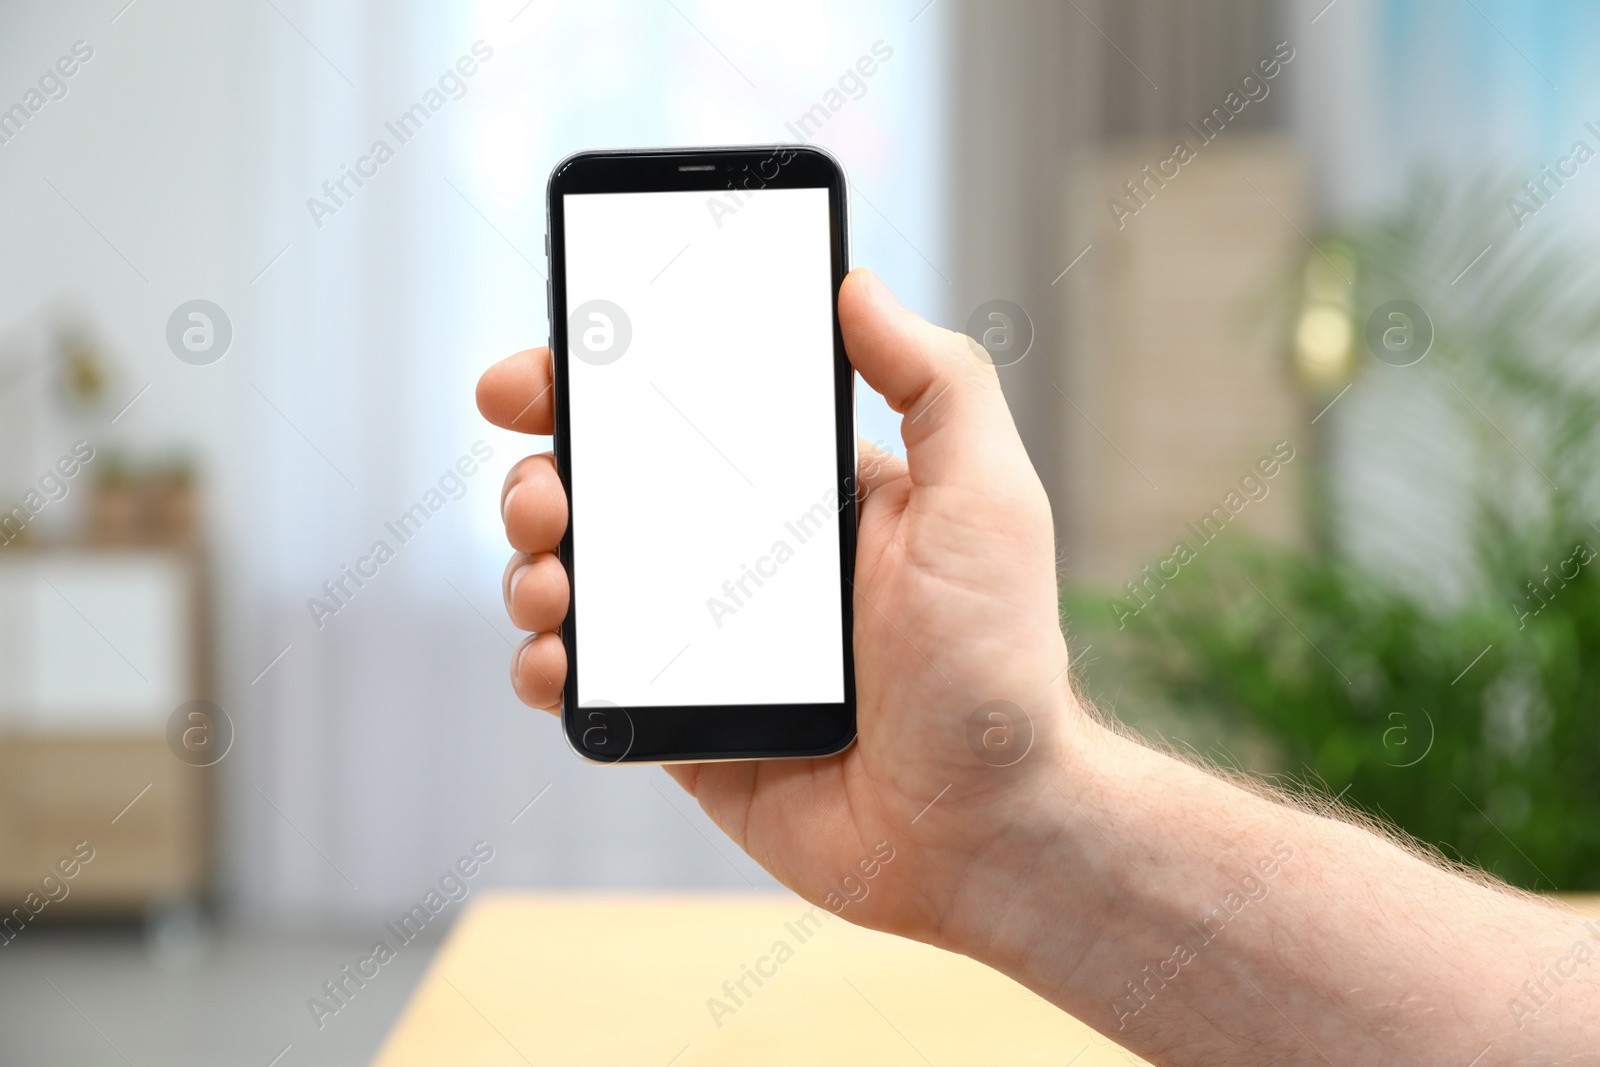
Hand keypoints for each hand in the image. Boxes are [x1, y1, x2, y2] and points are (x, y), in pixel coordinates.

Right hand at [476, 268, 1093, 948]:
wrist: (984, 832)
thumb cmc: (998, 669)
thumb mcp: (986, 499)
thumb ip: (936, 384)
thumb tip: (858, 285)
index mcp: (805, 493)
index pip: (685, 411)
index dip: (601, 381)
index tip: (542, 372)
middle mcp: (745, 559)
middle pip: (608, 489)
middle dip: (545, 473)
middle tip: (543, 491)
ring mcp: (705, 642)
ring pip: (580, 579)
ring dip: (533, 563)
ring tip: (552, 580)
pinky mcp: (680, 724)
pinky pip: (586, 683)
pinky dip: (544, 664)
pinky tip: (553, 658)